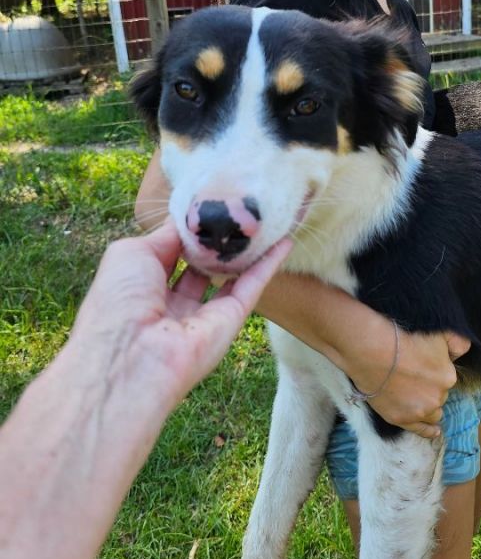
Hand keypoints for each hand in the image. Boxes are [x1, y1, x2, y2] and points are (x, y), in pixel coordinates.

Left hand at [68, 218, 291, 407]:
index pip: (171, 252)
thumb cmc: (118, 299)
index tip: (207, 203)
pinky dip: (268, 265)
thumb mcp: (132, 252)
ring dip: (246, 251)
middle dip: (218, 241)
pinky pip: (251, 288)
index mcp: (142, 286)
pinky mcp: (229, 323)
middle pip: (202, 266)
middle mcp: (172, 303)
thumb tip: (191, 223)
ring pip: (230, 276)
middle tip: (239, 208)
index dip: (188, 230)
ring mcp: (203, 315)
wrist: (128, 355)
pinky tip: (283, 241)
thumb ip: (166, 235)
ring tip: (265, 220)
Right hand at [349, 325, 470, 438]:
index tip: (424, 366)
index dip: (436, 372)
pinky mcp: (401, 419)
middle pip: (439, 395)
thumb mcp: (439, 334)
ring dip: (428, 406)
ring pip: (433, 413)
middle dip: (431, 388)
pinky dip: (429, 431)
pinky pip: (421, 430)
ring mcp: (420, 411)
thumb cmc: (403, 339)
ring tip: (420, 400)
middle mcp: (437, 397)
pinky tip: (435, 431)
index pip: (447, 378)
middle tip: (415, 377)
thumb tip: (464, 350)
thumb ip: (458, 343)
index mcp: (448, 377)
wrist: (372, 351)